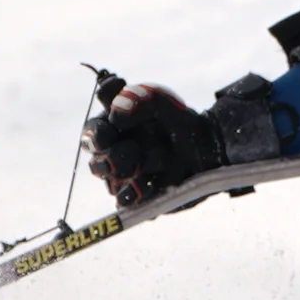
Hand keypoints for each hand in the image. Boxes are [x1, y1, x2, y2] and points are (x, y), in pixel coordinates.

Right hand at [85, 82, 224, 206]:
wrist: (207, 146)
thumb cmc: (177, 120)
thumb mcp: (163, 101)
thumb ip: (140, 99)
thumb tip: (117, 110)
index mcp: (111, 127)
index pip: (91, 131)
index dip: (96, 132)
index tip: (111, 128)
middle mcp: (113, 153)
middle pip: (96, 162)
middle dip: (111, 156)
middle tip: (133, 149)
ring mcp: (124, 177)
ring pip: (112, 181)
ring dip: (135, 169)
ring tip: (162, 158)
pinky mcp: (137, 195)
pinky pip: (125, 200)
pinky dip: (137, 192)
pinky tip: (153, 181)